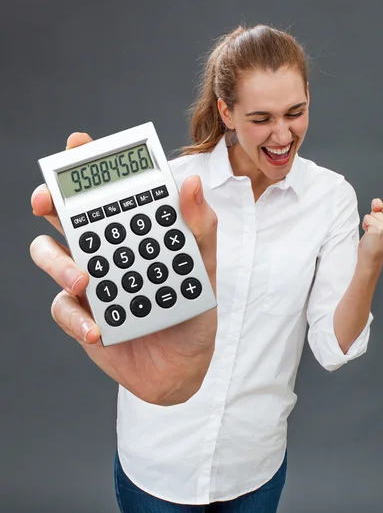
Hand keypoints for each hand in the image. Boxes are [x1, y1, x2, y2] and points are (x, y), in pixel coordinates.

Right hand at [30, 132, 217, 405]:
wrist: (184, 368)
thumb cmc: (194, 312)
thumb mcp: (204, 270)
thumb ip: (199, 229)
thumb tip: (191, 182)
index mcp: (134, 233)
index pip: (108, 193)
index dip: (90, 166)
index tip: (79, 145)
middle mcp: (106, 251)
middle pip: (66, 216)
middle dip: (50, 200)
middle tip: (47, 199)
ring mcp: (89, 282)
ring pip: (49, 255)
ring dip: (59, 263)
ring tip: (84, 282)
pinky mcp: (80, 315)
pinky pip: (63, 309)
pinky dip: (77, 319)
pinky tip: (98, 332)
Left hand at [359, 198, 382, 263]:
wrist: (372, 258)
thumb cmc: (377, 240)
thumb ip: (381, 207)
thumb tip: (376, 202)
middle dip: (378, 215)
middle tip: (379, 229)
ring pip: (374, 212)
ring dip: (371, 221)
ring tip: (374, 232)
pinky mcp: (378, 229)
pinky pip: (367, 217)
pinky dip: (365, 224)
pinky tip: (369, 233)